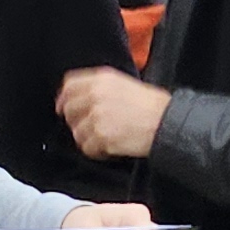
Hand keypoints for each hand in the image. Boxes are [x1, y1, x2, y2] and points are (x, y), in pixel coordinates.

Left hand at [57, 68, 173, 162]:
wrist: (166, 123)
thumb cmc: (152, 106)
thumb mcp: (124, 84)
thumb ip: (99, 88)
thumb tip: (80, 98)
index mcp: (101, 79)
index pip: (69, 84)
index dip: (64, 97)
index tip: (63, 106)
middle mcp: (95, 95)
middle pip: (69, 109)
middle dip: (76, 121)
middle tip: (89, 127)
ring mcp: (96, 116)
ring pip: (76, 131)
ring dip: (88, 138)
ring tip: (106, 137)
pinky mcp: (100, 136)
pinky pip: (87, 147)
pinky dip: (96, 151)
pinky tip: (110, 146)